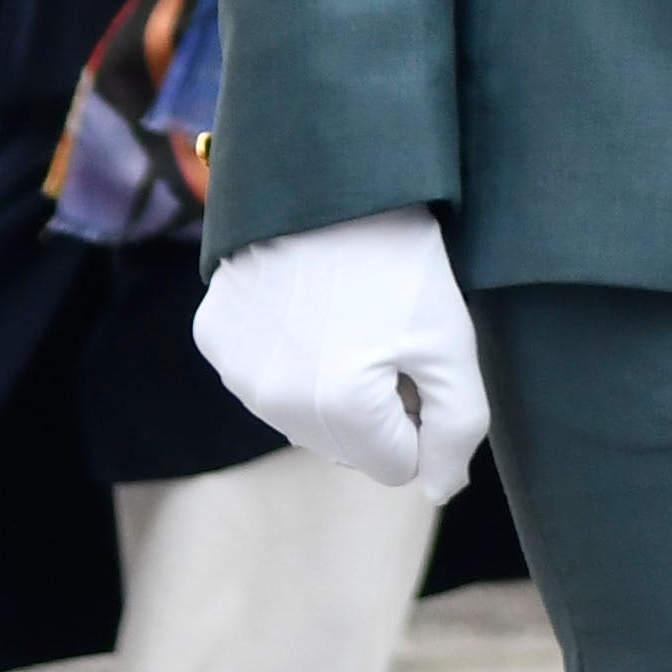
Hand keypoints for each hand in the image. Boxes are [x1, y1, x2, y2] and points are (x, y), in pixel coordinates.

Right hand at [192, 206, 490, 502]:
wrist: (328, 181)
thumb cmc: (402, 260)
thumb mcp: (454, 343)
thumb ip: (458, 429)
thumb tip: (437, 489)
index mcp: (342, 412)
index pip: (400, 467)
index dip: (423, 415)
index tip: (423, 361)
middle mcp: (276, 406)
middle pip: (349, 450)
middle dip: (379, 409)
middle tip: (391, 335)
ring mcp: (236, 375)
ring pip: (304, 420)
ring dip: (334, 389)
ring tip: (352, 317)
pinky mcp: (213, 341)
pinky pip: (263, 379)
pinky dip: (289, 356)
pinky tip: (308, 306)